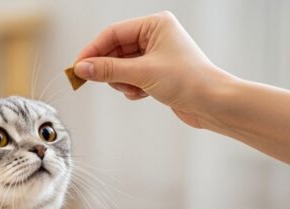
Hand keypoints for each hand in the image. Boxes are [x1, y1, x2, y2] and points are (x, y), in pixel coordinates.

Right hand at [72, 11, 232, 127]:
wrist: (213, 103)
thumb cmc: (187, 81)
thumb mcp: (141, 73)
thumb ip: (108, 70)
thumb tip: (81, 68)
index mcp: (155, 24)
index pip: (113, 33)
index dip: (92, 50)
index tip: (77, 67)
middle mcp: (156, 35)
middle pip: (116, 49)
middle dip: (108, 68)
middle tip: (88, 81)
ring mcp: (157, 54)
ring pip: (123, 65)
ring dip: (122, 80)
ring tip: (132, 89)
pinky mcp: (158, 72)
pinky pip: (132, 76)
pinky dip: (132, 87)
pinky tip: (141, 94)